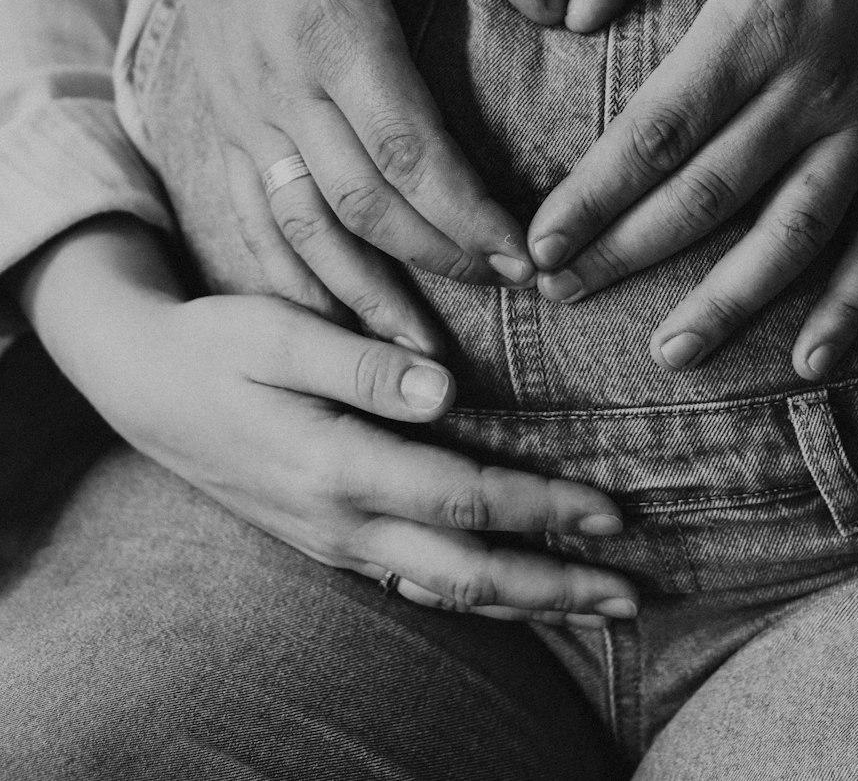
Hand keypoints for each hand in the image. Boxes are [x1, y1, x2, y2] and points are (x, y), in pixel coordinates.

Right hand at [21, 223, 636, 625]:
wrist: (145, 387)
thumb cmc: (216, 345)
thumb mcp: (276, 333)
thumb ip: (360, 361)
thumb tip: (444, 389)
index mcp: (335, 464)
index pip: (461, 497)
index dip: (540, 508)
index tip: (610, 511)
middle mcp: (341, 519)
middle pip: (467, 569)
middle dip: (554, 584)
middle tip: (632, 594)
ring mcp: (335, 538)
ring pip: (446, 586)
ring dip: (526, 598)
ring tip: (597, 603)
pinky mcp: (331, 536)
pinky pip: (415, 579)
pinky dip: (476, 591)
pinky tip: (515, 593)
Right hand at [162, 0, 567, 308]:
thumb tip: (564, 9)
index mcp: (336, 32)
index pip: (411, 154)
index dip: (471, 217)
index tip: (529, 255)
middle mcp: (281, 86)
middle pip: (364, 206)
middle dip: (440, 259)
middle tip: (511, 289)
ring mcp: (244, 110)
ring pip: (304, 229)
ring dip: (366, 293)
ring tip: (424, 349)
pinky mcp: (225, 119)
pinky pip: (255, 217)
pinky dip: (293, 278)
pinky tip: (333, 321)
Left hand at [527, 0, 857, 379]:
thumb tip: (567, 12)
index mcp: (757, 24)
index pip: (658, 132)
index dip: (594, 196)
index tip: (539, 244)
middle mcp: (817, 88)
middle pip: (710, 195)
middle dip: (629, 255)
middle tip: (563, 297)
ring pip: (795, 236)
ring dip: (730, 302)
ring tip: (671, 354)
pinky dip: (854, 305)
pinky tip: (811, 359)